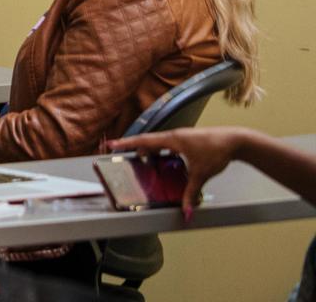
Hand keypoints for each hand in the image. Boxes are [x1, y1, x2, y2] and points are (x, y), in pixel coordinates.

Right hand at [109, 127, 245, 219]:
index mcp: (172, 140)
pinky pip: (169, 145)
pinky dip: (163, 152)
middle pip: (149, 142)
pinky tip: (167, 161)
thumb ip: (191, 194)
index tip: (112, 144)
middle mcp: (175, 136)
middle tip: (124, 156)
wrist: (236, 140)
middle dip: (136, 149)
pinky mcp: (189, 139)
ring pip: (160, 143)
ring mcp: (182, 136)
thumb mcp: (201, 174)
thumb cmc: (217, 151)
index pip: (144, 141)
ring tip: (146, 162)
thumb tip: (187, 212)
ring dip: (151, 151)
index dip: (126, 143)